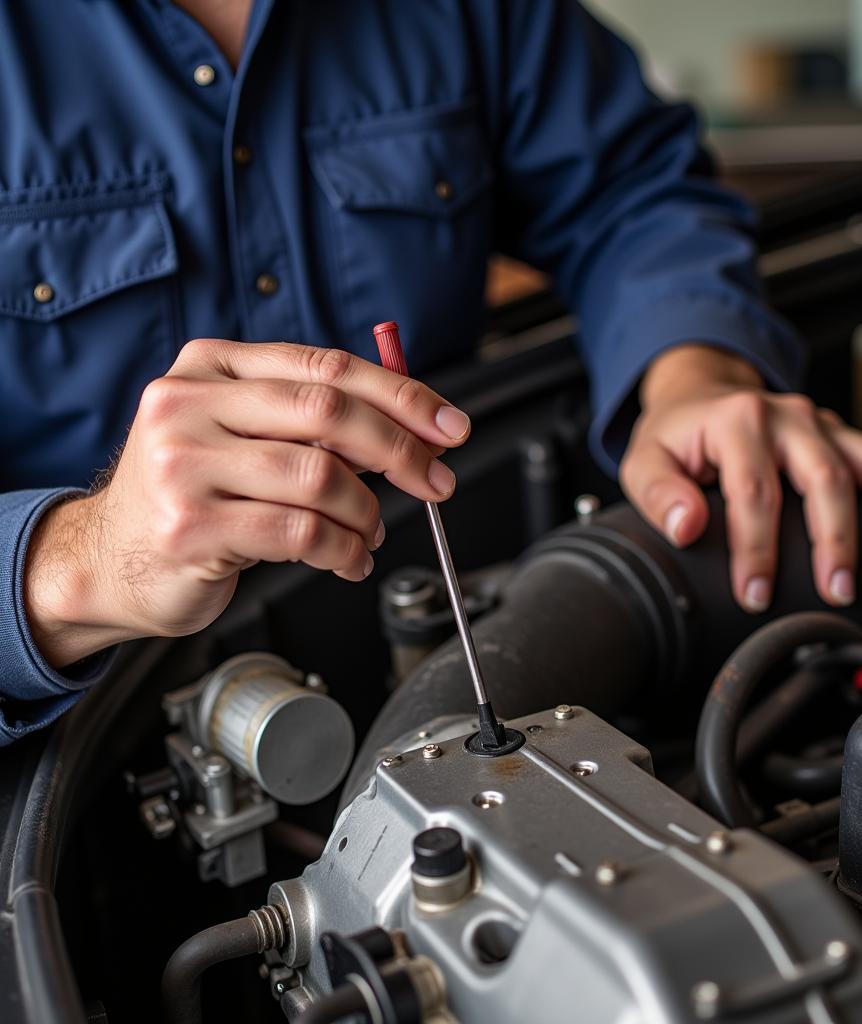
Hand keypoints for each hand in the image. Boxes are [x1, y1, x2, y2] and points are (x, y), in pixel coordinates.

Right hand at [25, 339, 471, 666]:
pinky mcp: (190, 524)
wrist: (107, 559)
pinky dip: (345, 550)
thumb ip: (310, 424)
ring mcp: (183, 463)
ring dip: (368, 513)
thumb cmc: (191, 495)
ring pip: (321, 477)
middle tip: (437, 481)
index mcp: (211, 367)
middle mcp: (190, 403)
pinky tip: (350, 559)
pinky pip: (301, 533)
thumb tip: (413, 430)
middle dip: (401, 450)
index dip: (401, 395)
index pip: (326, 367)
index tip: (449, 426)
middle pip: (329, 412)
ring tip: (372, 533)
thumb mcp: (241, 437)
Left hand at [620, 345, 861, 612]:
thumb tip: (688, 524)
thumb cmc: (674, 434)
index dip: (757, 548)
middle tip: (838, 589)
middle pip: (824, 476)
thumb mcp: (644, 460)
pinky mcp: (838, 433)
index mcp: (737, 422)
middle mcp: (786, 417)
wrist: (698, 392)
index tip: (756, 593)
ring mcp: (818, 423)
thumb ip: (659, 493)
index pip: (753, 491)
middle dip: (835, 538)